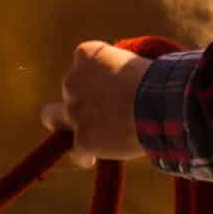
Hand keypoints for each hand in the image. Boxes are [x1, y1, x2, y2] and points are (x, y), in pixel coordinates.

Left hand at [39, 39, 150, 166]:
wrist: (159, 103)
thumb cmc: (157, 79)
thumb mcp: (133, 61)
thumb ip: (118, 69)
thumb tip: (124, 83)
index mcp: (87, 55)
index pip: (82, 62)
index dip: (96, 76)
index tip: (111, 85)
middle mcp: (73, 80)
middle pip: (69, 89)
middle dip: (81, 99)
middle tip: (100, 110)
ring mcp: (75, 110)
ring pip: (53, 117)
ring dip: (67, 125)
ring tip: (84, 136)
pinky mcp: (83, 138)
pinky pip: (77, 151)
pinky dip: (85, 156)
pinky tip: (93, 159)